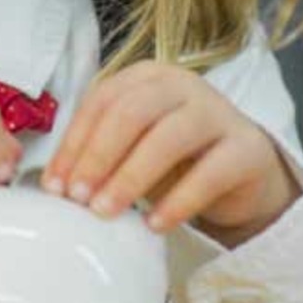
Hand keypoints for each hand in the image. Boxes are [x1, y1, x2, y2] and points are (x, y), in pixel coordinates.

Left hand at [42, 61, 299, 242]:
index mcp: (146, 78)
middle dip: (97, 157)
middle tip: (77, 198)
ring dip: (130, 178)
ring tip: (105, 211)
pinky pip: (209, 174)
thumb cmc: (172, 157)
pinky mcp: (248, 148)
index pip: (101, 103)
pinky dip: (177, 202)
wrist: (241, 174)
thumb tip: (54, 184)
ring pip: (167, 139)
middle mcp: (183, 86)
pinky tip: (153, 224)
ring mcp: (219, 113)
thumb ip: (95, 153)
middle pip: (130, 114)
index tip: (54, 185)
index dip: (73, 144)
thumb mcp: (130, 147)